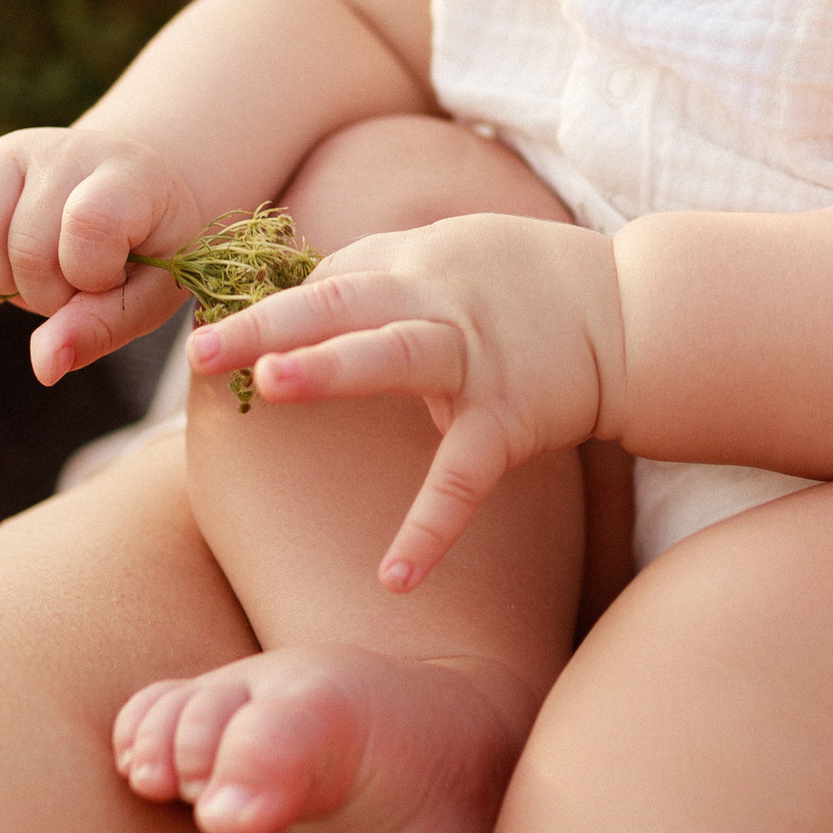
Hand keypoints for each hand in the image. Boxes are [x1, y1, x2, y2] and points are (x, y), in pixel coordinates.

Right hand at [0, 123, 206, 383]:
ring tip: (36, 279)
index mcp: (129, 174)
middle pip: (26, 246)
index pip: (90, 225)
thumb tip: (44, 368)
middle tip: (75, 287)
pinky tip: (2, 274)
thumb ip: (101, 328)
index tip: (111, 278)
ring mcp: (14, 154)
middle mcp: (67, 151)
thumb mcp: (148, 295)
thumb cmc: (146, 251)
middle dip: (47, 295)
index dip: (91, 276)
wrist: (126, 196)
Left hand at [188, 212, 625, 589]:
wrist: (635, 313)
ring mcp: (477, 359)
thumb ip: (373, 271)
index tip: (196, 322)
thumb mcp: (448, 253)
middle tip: (204, 348)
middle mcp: (439, 304)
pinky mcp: (512, 417)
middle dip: (271, 323)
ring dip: (335, 366)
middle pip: (343, 304)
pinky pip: (464, 476)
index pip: (324, 283)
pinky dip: (431, 526)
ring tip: (274, 384)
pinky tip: (393, 578)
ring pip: (398, 355)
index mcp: (416, 268)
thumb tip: (290, 290)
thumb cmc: (527, 282)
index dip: (260, 302)